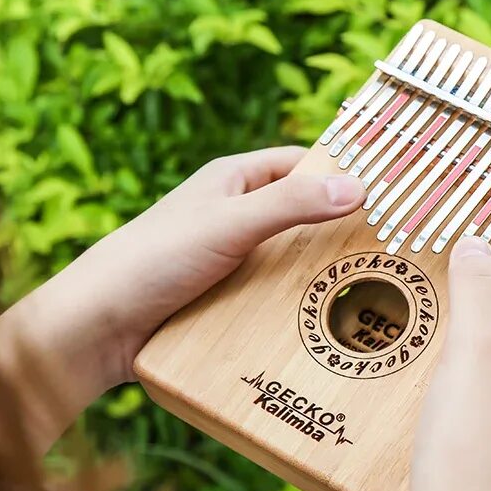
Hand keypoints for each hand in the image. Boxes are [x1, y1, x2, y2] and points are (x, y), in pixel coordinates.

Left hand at [0, 147, 364, 449]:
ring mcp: (234, 255)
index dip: (342, 171)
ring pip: (293, 254)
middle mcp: (238, 213)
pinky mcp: (229, 292)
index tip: (388, 188)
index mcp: (235, 179)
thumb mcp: (229, 225)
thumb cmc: (155, 258)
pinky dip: (299, 296)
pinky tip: (325, 312)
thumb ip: (290, 205)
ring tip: (369, 284)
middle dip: (339, 226)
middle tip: (389, 245)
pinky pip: (276, 288)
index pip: (302, 164)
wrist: (100, 326)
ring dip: (321, 268)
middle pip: (303, 212)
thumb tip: (357, 188)